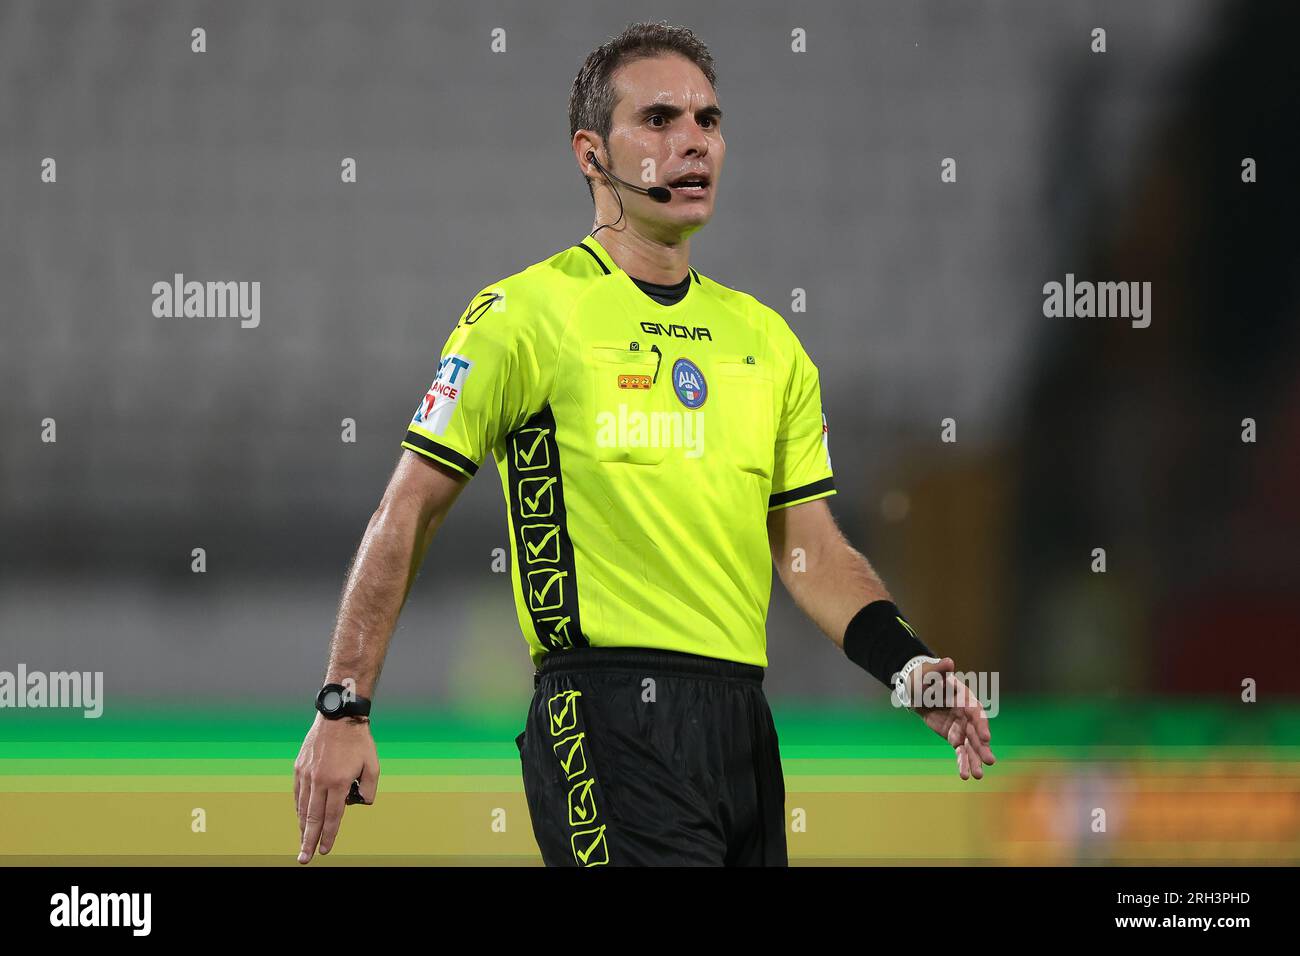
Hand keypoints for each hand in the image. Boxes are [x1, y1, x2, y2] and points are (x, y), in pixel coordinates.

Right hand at [293, 714, 379, 862]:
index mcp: (338, 782)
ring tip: (303, 842)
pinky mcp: (299, 767)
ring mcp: (307, 774)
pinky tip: (302, 818)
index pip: (332, 817)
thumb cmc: (359, 741)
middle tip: (304, 859)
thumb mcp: (373, 765)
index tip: (325, 850)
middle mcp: (319, 780)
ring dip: (303, 827)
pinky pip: (298, 794)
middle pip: (313, 818)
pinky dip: (299, 808)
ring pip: (303, 807)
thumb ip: (369, 788)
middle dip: (309, 841)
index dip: (329, 836)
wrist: (339, 716)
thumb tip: (361, 804)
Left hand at [905, 658, 995, 779]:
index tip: (986, 738)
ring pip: (971, 746)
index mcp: (964, 698)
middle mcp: (967, 715)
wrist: (918, 689)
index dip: (981, 725)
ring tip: (978, 776)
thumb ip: (939, 669)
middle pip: (977, 733)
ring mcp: (962, 727)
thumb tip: (948, 661)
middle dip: (982, 748)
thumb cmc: (925, 678)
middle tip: (990, 762)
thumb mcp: (929, 673)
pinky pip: (959, 751)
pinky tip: (964, 776)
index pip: (976, 712)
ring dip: (974, 761)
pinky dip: (962, 762)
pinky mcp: (954, 737)